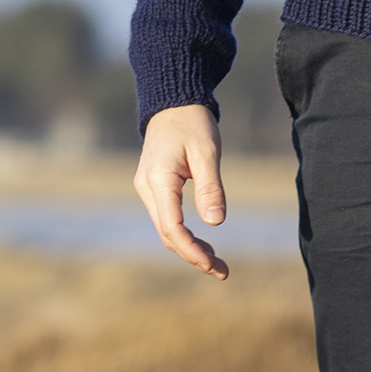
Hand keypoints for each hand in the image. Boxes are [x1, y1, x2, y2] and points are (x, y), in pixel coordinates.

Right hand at [133, 104, 228, 278]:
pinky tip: (204, 242)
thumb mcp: (207, 151)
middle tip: (222, 271)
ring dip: (189, 247)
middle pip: (167, 234)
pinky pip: (167, 217)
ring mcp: (148, 188)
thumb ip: (210, 187)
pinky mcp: (154, 186)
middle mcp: (147, 188)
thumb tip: (215, 223)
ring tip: (217, 263)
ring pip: (166, 228)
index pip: (172, 228)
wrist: (173, 100)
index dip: (192, 251)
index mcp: (158, 180)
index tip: (213, 265)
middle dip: (193, 255)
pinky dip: (184, 233)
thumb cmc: (193, 122)